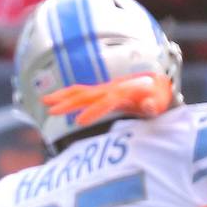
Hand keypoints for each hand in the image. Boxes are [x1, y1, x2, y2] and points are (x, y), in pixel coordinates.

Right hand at [42, 72, 172, 125]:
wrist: (157, 83)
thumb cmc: (159, 97)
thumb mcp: (162, 102)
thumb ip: (154, 105)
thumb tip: (150, 105)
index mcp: (125, 92)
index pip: (106, 102)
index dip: (93, 112)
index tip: (79, 122)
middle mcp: (111, 88)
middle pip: (86, 95)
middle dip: (68, 103)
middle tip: (51, 112)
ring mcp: (104, 88)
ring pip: (79, 91)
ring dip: (61, 96)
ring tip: (44, 102)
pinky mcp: (99, 91)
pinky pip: (80, 91)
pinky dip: (65, 95)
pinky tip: (52, 100)